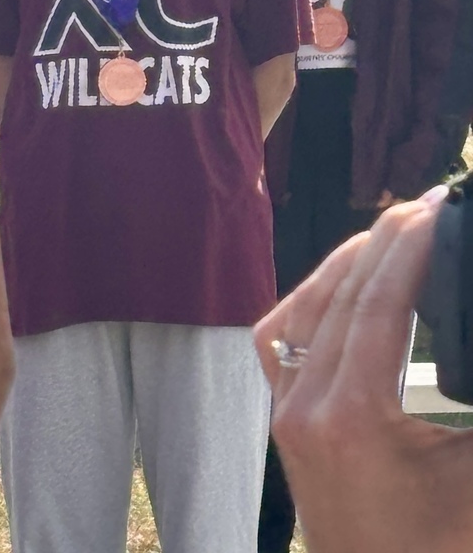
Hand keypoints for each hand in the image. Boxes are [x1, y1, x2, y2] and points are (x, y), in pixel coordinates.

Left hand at [254, 185, 472, 552]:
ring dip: (349, 261)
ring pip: (307, 308)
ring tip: (392, 229)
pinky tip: (340, 278)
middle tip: (424, 204)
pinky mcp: (282, 418)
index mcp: (353, 418)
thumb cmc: (440, 548)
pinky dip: (314, 296)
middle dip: (385, 243)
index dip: (409, 249)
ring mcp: (285, 410)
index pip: (380, 305)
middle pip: (343, 297)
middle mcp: (306, 406)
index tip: (434, 208)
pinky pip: (283, 336)